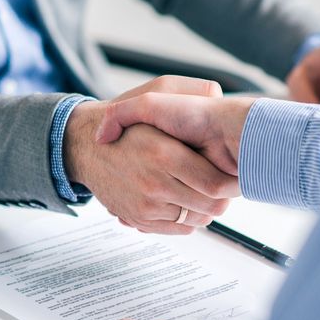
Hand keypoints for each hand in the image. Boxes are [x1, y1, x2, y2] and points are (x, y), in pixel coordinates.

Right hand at [64, 77, 239, 234]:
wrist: (85, 145)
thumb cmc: (127, 122)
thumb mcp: (157, 91)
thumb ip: (191, 90)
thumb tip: (219, 96)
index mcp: (164, 154)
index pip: (215, 185)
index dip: (231, 183)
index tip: (234, 173)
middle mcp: (154, 184)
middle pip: (210, 207)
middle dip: (223, 197)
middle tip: (225, 184)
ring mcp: (144, 206)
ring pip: (196, 219)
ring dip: (206, 208)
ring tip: (204, 190)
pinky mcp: (138, 219)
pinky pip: (178, 229)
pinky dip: (188, 219)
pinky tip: (187, 200)